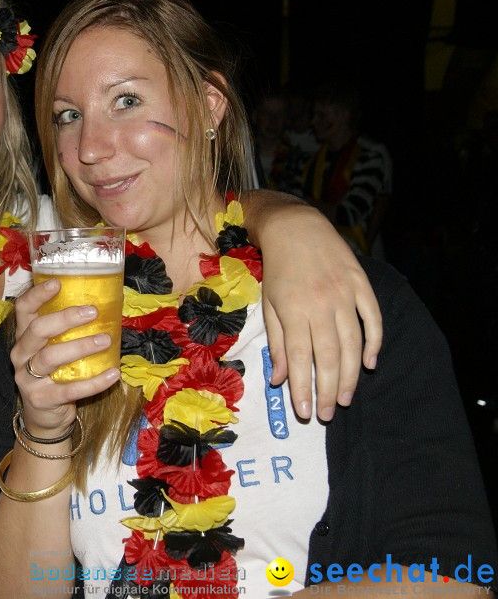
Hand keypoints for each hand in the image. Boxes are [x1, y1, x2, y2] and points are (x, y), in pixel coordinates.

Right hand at [10, 279, 120, 436]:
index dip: (37, 295)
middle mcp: (20, 354)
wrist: (44, 417)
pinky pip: (70, 389)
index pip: (23, 310)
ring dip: (81, 346)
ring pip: (51, 357)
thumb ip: (64, 332)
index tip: (58, 283)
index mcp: (23, 337)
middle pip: (37, 330)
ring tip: (106, 340)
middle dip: (65, 318)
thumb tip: (102, 305)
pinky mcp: (41, 399)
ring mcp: (28, 378)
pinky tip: (113, 374)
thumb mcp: (52, 350)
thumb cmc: (53, 375)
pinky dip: (94, 382)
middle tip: (93, 312)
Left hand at [256, 203, 382, 420]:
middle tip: (328, 414)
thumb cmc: (278, 270)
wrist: (296, 228)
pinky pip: (373, 318)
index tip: (305, 411)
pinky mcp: (361, 284)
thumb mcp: (269, 304)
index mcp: (293, 310)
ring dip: (351, 374)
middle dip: (328, 389)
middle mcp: (320, 304)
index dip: (303, 387)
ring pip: (352, 343)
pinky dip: (373, 342)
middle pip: (328, 356)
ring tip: (346, 399)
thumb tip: (278, 379)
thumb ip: (277, 342)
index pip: (299, 358)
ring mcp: (343, 294)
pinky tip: (370, 363)